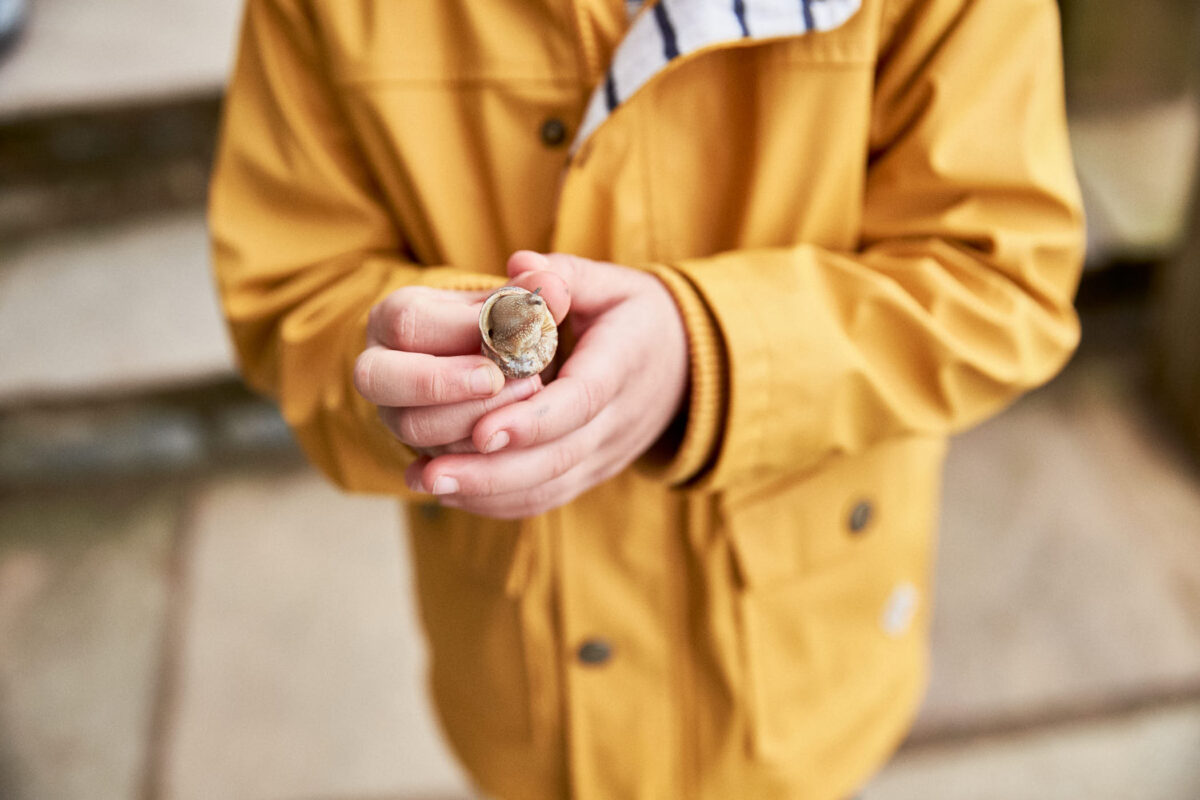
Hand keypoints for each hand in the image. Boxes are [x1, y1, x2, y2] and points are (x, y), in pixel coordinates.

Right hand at [354, 273, 570, 456]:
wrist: (494, 364)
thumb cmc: (502, 324)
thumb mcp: (514, 300)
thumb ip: (530, 291)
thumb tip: (545, 280)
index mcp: (396, 317)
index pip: (407, 322)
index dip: (455, 335)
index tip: (503, 347)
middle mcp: (381, 365)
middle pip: (378, 380)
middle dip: (442, 385)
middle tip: (498, 382)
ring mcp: (395, 413)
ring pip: (410, 429)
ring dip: (469, 422)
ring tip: (521, 404)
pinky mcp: (419, 452)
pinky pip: (438, 465)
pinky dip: (478, 459)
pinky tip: (515, 445)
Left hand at [405, 251, 688, 518]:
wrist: (687, 367)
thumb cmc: (636, 317)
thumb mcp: (612, 284)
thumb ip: (565, 275)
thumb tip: (520, 265)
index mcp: (623, 365)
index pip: (580, 402)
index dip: (532, 421)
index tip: (482, 431)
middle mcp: (618, 419)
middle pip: (557, 457)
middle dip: (492, 471)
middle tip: (433, 472)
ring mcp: (606, 453)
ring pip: (549, 486)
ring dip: (486, 492)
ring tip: (429, 484)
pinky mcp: (591, 473)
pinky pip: (547, 498)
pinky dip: (498, 502)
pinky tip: (450, 493)